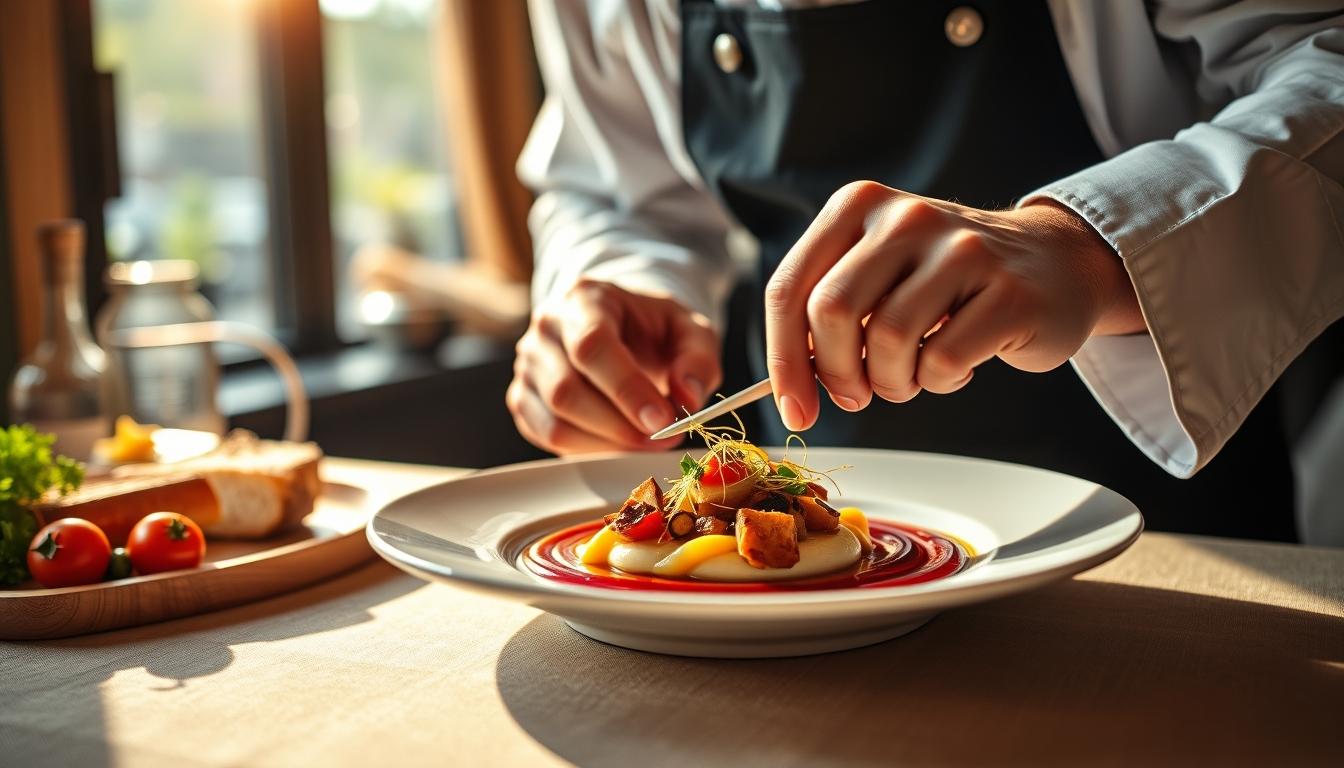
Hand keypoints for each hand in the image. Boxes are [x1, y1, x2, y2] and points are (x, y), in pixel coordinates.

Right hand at [508, 279, 721, 453]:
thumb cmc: (654, 329)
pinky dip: (589, 451)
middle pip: (567, 391)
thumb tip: (687, 399)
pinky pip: (549, 438)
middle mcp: (547, 328)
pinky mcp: (524, 400)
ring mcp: (528, 366)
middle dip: (621, 427)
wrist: (625, 330)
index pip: (592, 346)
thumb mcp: (691, 330)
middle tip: (664, 439)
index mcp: (585, 298)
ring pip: (556, 423)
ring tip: (646, 443)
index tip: (662, 420)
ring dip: (607, 445)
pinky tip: (620, 444)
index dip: (626, 389)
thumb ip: (698, 360)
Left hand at [765, 181, 1142, 430]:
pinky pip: (943, 361)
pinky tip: (955, 367)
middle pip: (831, 312)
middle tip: (858, 394)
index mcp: (858, 206)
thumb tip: (791, 385)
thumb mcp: (879, 273)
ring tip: (911, 376)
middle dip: (836, 373)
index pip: (790, 289)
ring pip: (887, 341)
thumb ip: (829, 312)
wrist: (1054, 262)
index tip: (794, 408)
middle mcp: (905, 217)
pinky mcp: (1007, 292)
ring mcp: (961, 249)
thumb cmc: (948, 281)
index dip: (781, 360)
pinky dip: (939, 382)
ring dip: (892, 382)